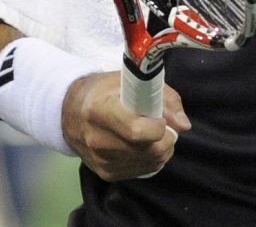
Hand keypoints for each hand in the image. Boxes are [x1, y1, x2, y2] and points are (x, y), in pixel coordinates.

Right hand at [62, 72, 191, 180]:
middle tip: (166, 127)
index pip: (136, 131)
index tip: (160, 118)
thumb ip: (165, 99)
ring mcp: (100, 160)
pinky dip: (152, 159)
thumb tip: (183, 125)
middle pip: (146, 150)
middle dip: (166, 139)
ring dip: (162, 150)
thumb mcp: (134, 81)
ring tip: (157, 134)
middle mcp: (97, 139)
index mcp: (100, 110)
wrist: (72, 111)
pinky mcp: (105, 173)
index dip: (157, 127)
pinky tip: (147, 145)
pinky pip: (140, 171)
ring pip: (147, 163)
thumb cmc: (106, 91)